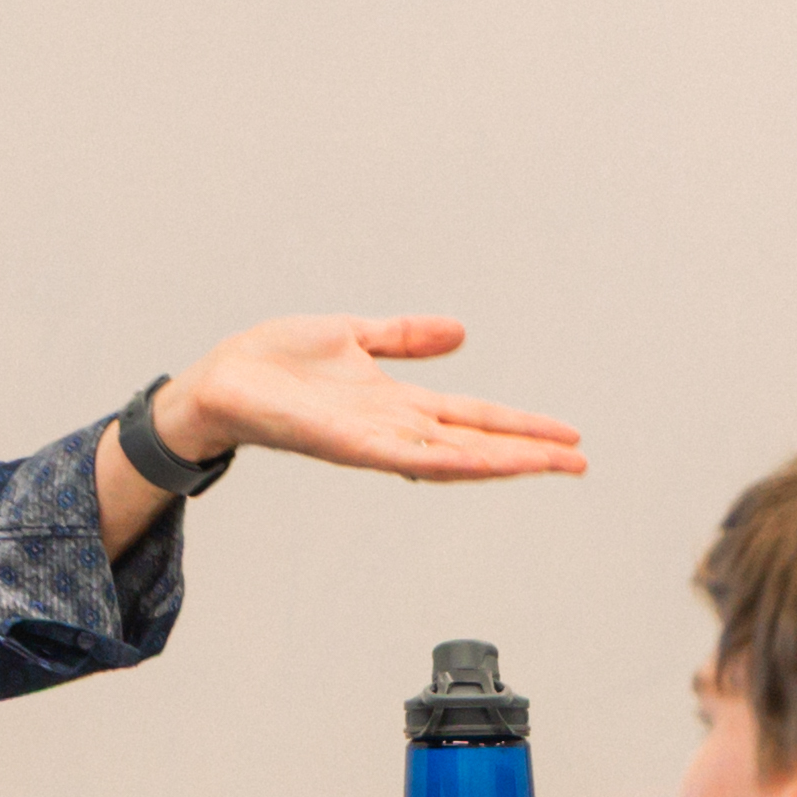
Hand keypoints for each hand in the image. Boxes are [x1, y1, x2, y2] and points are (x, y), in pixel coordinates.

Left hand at [156, 317, 581, 483]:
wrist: (214, 383)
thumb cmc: (270, 364)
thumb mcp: (350, 335)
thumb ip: (403, 336)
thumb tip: (460, 332)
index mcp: (395, 404)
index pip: (473, 417)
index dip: (520, 427)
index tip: (568, 436)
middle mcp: (391, 428)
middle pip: (475, 443)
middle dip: (528, 454)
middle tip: (582, 462)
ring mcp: (371, 439)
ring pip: (451, 456)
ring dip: (503, 461)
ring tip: (553, 464)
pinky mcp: (344, 442)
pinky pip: (403, 455)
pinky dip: (444, 459)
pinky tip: (480, 462)